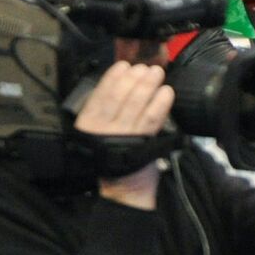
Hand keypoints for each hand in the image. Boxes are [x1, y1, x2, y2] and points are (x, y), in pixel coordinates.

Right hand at [75, 61, 174, 209]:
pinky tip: (166, 92)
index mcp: (88, 125)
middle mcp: (103, 129)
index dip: (112, 78)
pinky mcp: (142, 143)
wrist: (124, 188)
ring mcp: (123, 136)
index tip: (123, 66)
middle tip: (146, 68)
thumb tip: (124, 79)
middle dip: (134, 78)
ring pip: (137, 103)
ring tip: (157, 73)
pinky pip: (152, 118)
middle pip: (119, 96)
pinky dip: (160, 103)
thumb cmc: (113, 154)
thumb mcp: (99, 132)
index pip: (99, 96)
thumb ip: (106, 110)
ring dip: (148, 85)